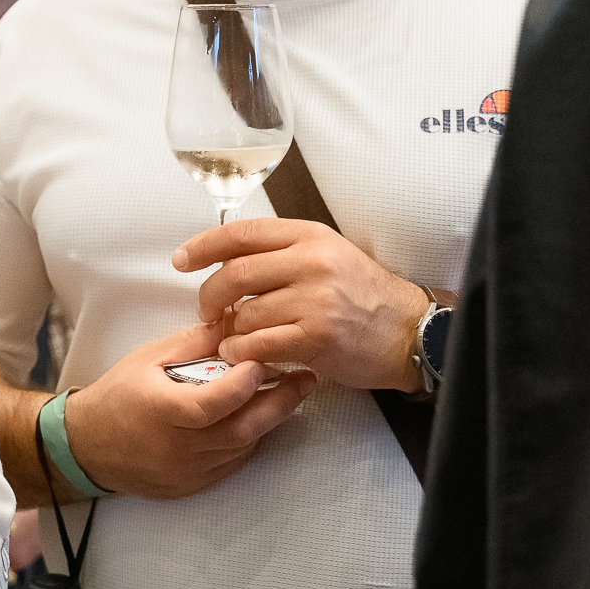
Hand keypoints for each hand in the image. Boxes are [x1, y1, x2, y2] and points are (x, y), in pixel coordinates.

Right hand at [65, 322, 313, 500]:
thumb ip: (194, 342)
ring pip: (243, 446)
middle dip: (280, 402)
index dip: (244, 383)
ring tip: (290, 392)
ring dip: (269, 419)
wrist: (90, 446)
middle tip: (305, 378)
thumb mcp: (149, 357)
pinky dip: (250, 438)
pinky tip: (259, 416)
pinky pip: (233, 462)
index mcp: (163, 411)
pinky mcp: (195, 484)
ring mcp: (189, 471)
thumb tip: (233, 320)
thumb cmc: (119, 394)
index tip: (264, 361)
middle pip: (241, 429)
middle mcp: (179, 447)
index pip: (213, 402)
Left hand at [173, 218, 427, 392]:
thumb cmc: (362, 294)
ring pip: (245, 313)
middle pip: (235, 273)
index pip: (241, 233)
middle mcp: (310, 262)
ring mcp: (314, 300)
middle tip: (207, 310)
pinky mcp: (317, 337)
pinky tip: (244, 355)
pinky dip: (242, 352)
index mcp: (308, 236)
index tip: (182, 260)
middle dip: (210, 296)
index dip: (203, 246)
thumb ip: (281, 251)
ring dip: (229, 330)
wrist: (407, 330)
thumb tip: (226, 258)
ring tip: (232, 337)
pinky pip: (259, 344)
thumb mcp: (327, 253)